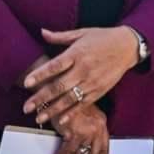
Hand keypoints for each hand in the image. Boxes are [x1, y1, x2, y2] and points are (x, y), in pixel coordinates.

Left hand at [22, 27, 139, 124]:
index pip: (55, 65)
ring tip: (39, 118)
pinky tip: (61, 121)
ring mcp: (92, 81)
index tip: (27, 82)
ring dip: (53, 110)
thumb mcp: (82, 33)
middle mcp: (84, 68)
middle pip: (59, 86)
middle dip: (41, 98)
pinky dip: (72, 113)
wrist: (128, 46)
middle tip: (26, 107)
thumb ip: (60, 36)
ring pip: (69, 99)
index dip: (40, 74)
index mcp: (77, 52)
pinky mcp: (100, 90)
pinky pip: (84, 104)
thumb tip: (42, 32)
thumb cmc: (103, 38)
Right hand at [49, 103, 109, 153]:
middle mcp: (97, 128)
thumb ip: (87, 127)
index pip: (104, 146)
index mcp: (101, 123)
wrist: (60, 88)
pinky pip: (66, 152)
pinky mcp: (75, 133)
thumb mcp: (84, 112)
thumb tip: (82, 146)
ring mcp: (87, 131)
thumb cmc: (69, 98)